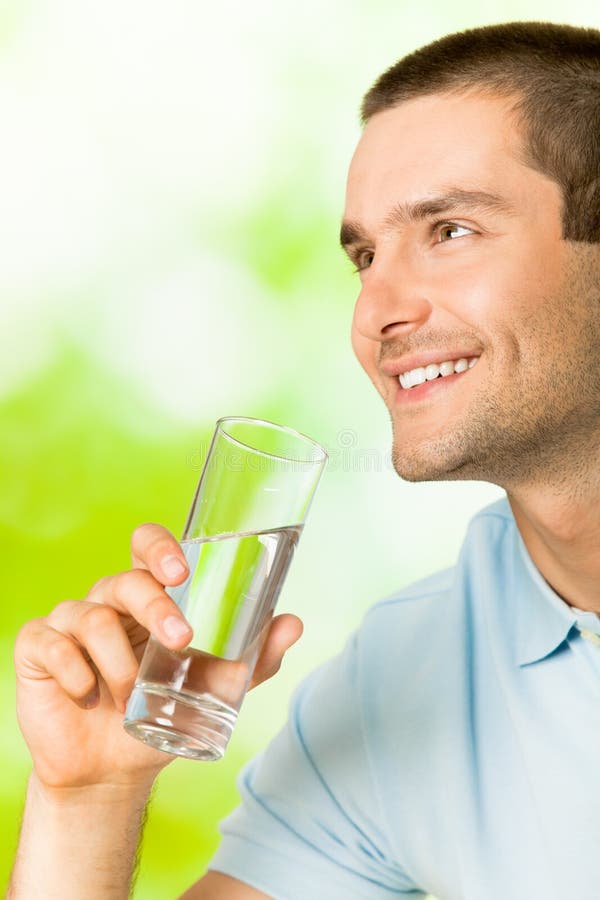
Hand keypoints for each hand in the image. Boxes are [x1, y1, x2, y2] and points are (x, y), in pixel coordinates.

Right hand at [14, 524, 302, 793]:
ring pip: (92, 616)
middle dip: (155, 606)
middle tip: (181, 640)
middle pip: (125, 579)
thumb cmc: (162, 715)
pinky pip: (50, 643)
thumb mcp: (213, 689)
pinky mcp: (39, 648)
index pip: (147, 546)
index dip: (159, 546)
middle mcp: (109, 600)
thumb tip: (294, 623)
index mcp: (148, 597)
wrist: (113, 770)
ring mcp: (71, 621)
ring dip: (118, 661)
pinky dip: (74, 671)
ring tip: (128, 693)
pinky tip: (87, 694)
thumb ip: (252, 658)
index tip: (182, 569)